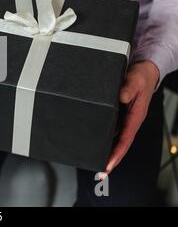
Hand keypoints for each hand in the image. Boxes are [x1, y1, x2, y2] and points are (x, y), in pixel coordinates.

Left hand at [103, 61, 159, 176]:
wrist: (144, 70)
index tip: (108, 164)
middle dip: (111, 158)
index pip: (125, 139)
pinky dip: (106, 138)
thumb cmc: (141, 76)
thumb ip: (128, 88)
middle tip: (100, 171)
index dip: (117, 153)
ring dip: (108, 150)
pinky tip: (97, 142)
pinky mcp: (120, 114)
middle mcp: (130, 120)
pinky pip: (113, 130)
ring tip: (97, 161)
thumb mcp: (135, 80)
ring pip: (117, 139)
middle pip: (120, 144)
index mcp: (136, 116)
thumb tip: (121, 97)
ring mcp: (125, 118)